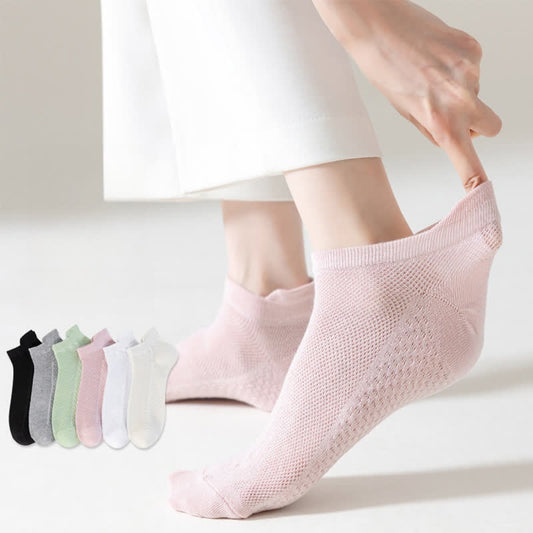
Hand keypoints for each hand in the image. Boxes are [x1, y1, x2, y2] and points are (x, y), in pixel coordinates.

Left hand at [313, 0, 501, 190]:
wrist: (377, 25)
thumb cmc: (383, 71)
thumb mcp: (404, 112)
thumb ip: (432, 128)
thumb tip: (453, 136)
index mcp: (441, 122)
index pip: (468, 160)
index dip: (476, 179)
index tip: (480, 194)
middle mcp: (462, 99)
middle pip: (491, 127)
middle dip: (475, 125)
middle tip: (447, 112)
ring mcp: (472, 72)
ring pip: (477, 94)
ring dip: (460, 91)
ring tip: (428, 76)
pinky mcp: (474, 48)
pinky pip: (473, 69)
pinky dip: (458, 68)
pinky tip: (434, 59)